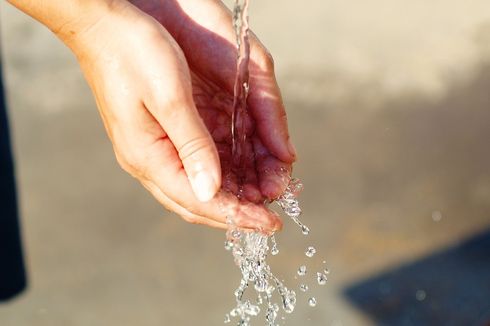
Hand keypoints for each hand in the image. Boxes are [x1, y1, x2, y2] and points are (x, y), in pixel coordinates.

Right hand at [63, 1, 293, 231]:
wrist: (102, 26)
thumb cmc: (134, 53)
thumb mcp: (170, 98)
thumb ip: (192, 146)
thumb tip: (211, 191)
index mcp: (147, 156)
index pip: (198, 201)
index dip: (236, 215)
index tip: (270, 224)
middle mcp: (147, 160)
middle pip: (195, 203)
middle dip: (235, 214)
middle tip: (269, 220)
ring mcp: (150, 150)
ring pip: (194, 188)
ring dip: (229, 197)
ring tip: (262, 199)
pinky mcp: (156, 136)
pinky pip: (190, 168)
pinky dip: (218, 176)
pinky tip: (239, 175)